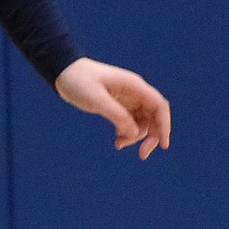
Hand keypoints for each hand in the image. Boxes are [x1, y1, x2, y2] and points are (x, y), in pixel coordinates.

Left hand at [54, 57, 170, 158]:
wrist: (64, 73)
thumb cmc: (79, 81)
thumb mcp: (97, 100)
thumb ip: (118, 116)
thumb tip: (135, 133)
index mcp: (134, 86)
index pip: (159, 106)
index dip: (164, 125)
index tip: (163, 145)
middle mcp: (135, 92)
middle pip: (155, 116)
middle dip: (152, 136)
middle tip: (142, 155)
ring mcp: (128, 99)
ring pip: (143, 122)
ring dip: (136, 137)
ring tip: (118, 145)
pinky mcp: (120, 106)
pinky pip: (131, 123)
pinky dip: (127, 134)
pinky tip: (117, 140)